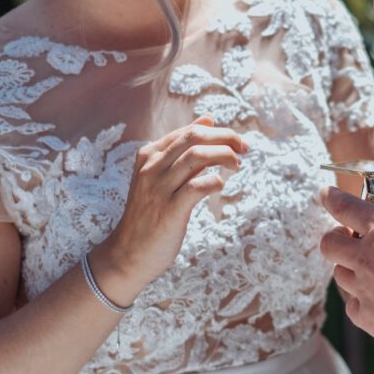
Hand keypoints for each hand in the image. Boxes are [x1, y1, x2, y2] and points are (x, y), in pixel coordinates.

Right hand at [89, 114, 246, 302]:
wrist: (129, 253)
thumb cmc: (151, 212)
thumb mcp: (162, 175)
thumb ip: (184, 149)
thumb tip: (208, 119)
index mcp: (149, 155)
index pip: (189, 131)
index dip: (218, 132)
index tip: (238, 142)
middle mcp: (152, 167)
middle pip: (194, 137)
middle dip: (225, 137)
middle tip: (244, 148)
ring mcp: (158, 188)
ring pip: (197, 156)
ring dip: (224, 156)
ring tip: (238, 165)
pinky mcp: (169, 210)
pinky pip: (197, 186)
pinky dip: (214, 181)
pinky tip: (220, 186)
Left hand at [319, 186, 373, 351]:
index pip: (344, 207)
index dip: (332, 197)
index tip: (326, 193)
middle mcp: (366, 256)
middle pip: (329, 242)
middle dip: (334, 238)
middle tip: (349, 239)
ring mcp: (362, 288)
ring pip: (338, 273)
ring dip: (347, 268)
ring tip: (363, 269)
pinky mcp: (365, 316)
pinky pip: (352, 304)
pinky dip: (359, 301)